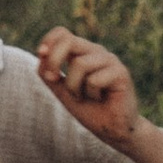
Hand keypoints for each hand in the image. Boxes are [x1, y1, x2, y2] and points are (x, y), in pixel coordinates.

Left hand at [36, 28, 139, 153]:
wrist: (111, 130)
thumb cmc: (88, 109)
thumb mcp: (61, 90)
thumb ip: (49, 73)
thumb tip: (42, 55)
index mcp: (81, 53)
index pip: (62, 33)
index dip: (48, 41)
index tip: (40, 55)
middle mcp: (96, 52)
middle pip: (69, 40)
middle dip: (54, 60)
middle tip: (54, 80)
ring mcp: (110, 60)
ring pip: (80, 64)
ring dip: (74, 87)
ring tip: (85, 96)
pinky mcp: (121, 72)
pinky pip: (94, 79)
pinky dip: (91, 94)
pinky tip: (101, 99)